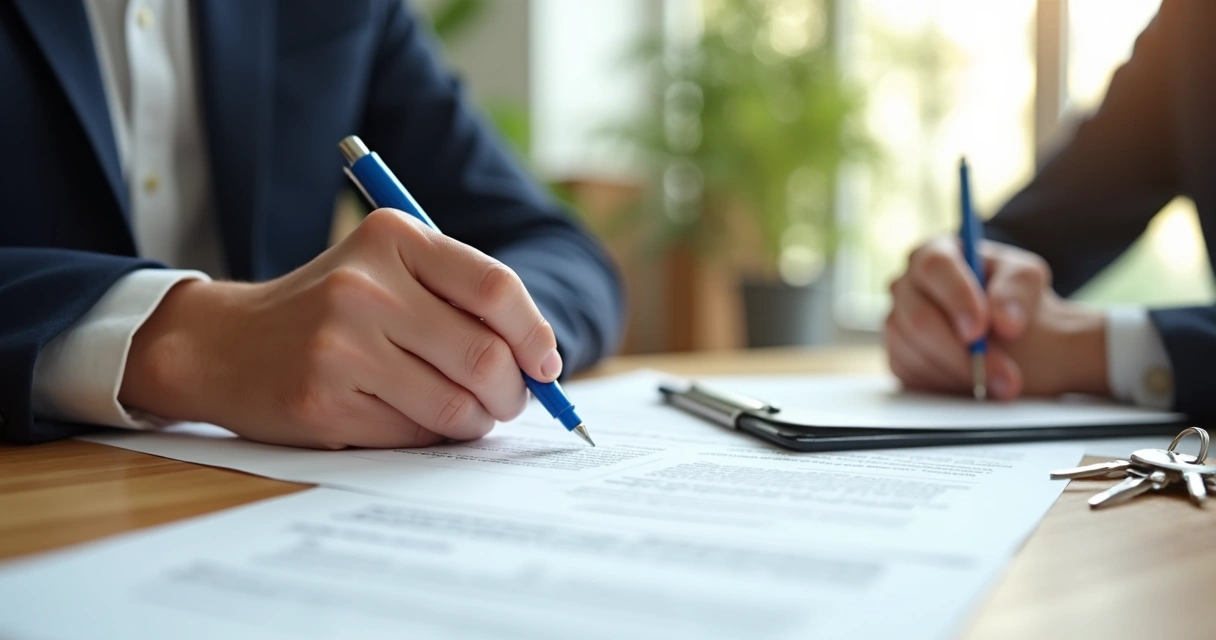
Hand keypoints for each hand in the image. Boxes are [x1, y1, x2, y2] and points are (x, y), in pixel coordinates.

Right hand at [119, 208, 562, 448]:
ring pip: (457, 406)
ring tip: (467, 414)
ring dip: (478, 421)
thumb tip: (542, 362)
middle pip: (486, 356)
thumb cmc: (328, 309)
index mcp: (392, 239)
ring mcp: (341, 346)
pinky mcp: (324, 402)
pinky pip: (415, 435)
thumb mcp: (386, 271)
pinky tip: (412, 419)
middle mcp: (366, 287)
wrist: (224, 344)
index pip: (496, 289)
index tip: (546, 364)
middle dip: (513, 392)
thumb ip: (460, 299)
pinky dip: (432, 437)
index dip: (535, 334)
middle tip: (510, 400)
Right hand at [885, 237, 1108, 399]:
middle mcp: (906, 285)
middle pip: (919, 318)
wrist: (1008, 334)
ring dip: (961, 373)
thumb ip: (1018, 291)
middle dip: (962, 353)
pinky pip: (912, 374)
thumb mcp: (1026, 280)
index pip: (934, 267)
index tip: (979, 330)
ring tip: (1001, 383)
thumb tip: (1006, 322)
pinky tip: (977, 384)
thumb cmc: (1010, 296)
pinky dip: (948, 384)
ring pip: (915, 351)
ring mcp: (896, 321)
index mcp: (934, 253)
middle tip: (1004, 376)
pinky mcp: (897, 354)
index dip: (955, 298)